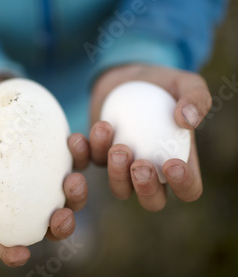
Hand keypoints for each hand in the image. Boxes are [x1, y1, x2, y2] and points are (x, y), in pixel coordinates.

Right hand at [0, 76, 88, 266]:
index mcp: (1, 204)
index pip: (6, 238)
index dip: (12, 252)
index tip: (21, 253)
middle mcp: (31, 195)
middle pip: (51, 223)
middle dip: (62, 227)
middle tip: (61, 215)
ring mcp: (51, 175)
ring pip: (72, 196)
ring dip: (78, 195)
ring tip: (73, 179)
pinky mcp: (65, 151)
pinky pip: (80, 157)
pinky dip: (83, 153)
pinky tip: (76, 139)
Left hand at [89, 64, 211, 210]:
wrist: (129, 75)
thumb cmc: (163, 83)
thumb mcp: (186, 83)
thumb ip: (196, 98)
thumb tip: (187, 121)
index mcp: (180, 160)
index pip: (188, 189)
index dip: (183, 185)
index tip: (171, 163)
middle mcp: (153, 171)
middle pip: (152, 201)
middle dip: (146, 189)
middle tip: (139, 164)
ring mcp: (123, 166)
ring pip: (120, 189)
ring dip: (116, 173)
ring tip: (115, 142)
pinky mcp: (98, 154)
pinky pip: (88, 162)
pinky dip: (82, 153)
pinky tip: (79, 137)